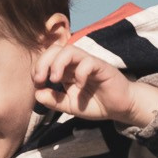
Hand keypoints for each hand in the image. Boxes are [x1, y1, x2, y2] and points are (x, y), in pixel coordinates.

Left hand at [32, 45, 157, 125]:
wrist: (119, 107)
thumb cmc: (96, 104)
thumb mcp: (70, 106)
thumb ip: (54, 100)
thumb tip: (37, 94)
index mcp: (66, 69)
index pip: (47, 58)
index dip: (38, 68)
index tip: (37, 83)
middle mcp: (76, 63)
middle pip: (55, 49)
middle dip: (43, 62)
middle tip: (41, 79)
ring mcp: (88, 63)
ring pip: (69, 50)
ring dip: (58, 63)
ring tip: (55, 79)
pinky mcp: (101, 67)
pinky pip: (88, 62)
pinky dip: (80, 73)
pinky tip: (79, 86)